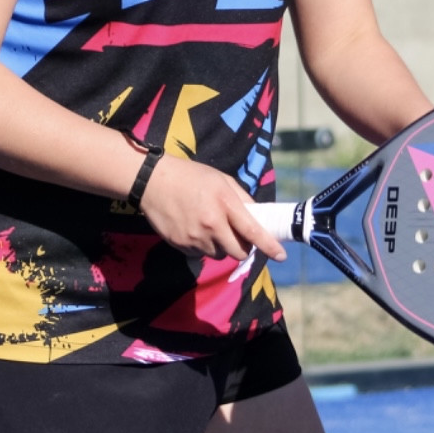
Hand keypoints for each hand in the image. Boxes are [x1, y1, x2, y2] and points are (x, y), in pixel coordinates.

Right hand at [137, 155, 286, 262]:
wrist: (152, 181)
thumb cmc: (191, 176)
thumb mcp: (222, 180)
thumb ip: (242, 199)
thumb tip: (257, 216)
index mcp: (225, 204)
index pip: (253, 231)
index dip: (269, 246)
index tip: (281, 256)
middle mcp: (211, 225)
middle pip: (237, 252)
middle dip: (242, 249)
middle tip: (238, 237)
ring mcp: (194, 237)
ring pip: (218, 255)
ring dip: (221, 247)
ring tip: (210, 228)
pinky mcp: (180, 245)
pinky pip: (200, 254)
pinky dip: (203, 247)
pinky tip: (194, 229)